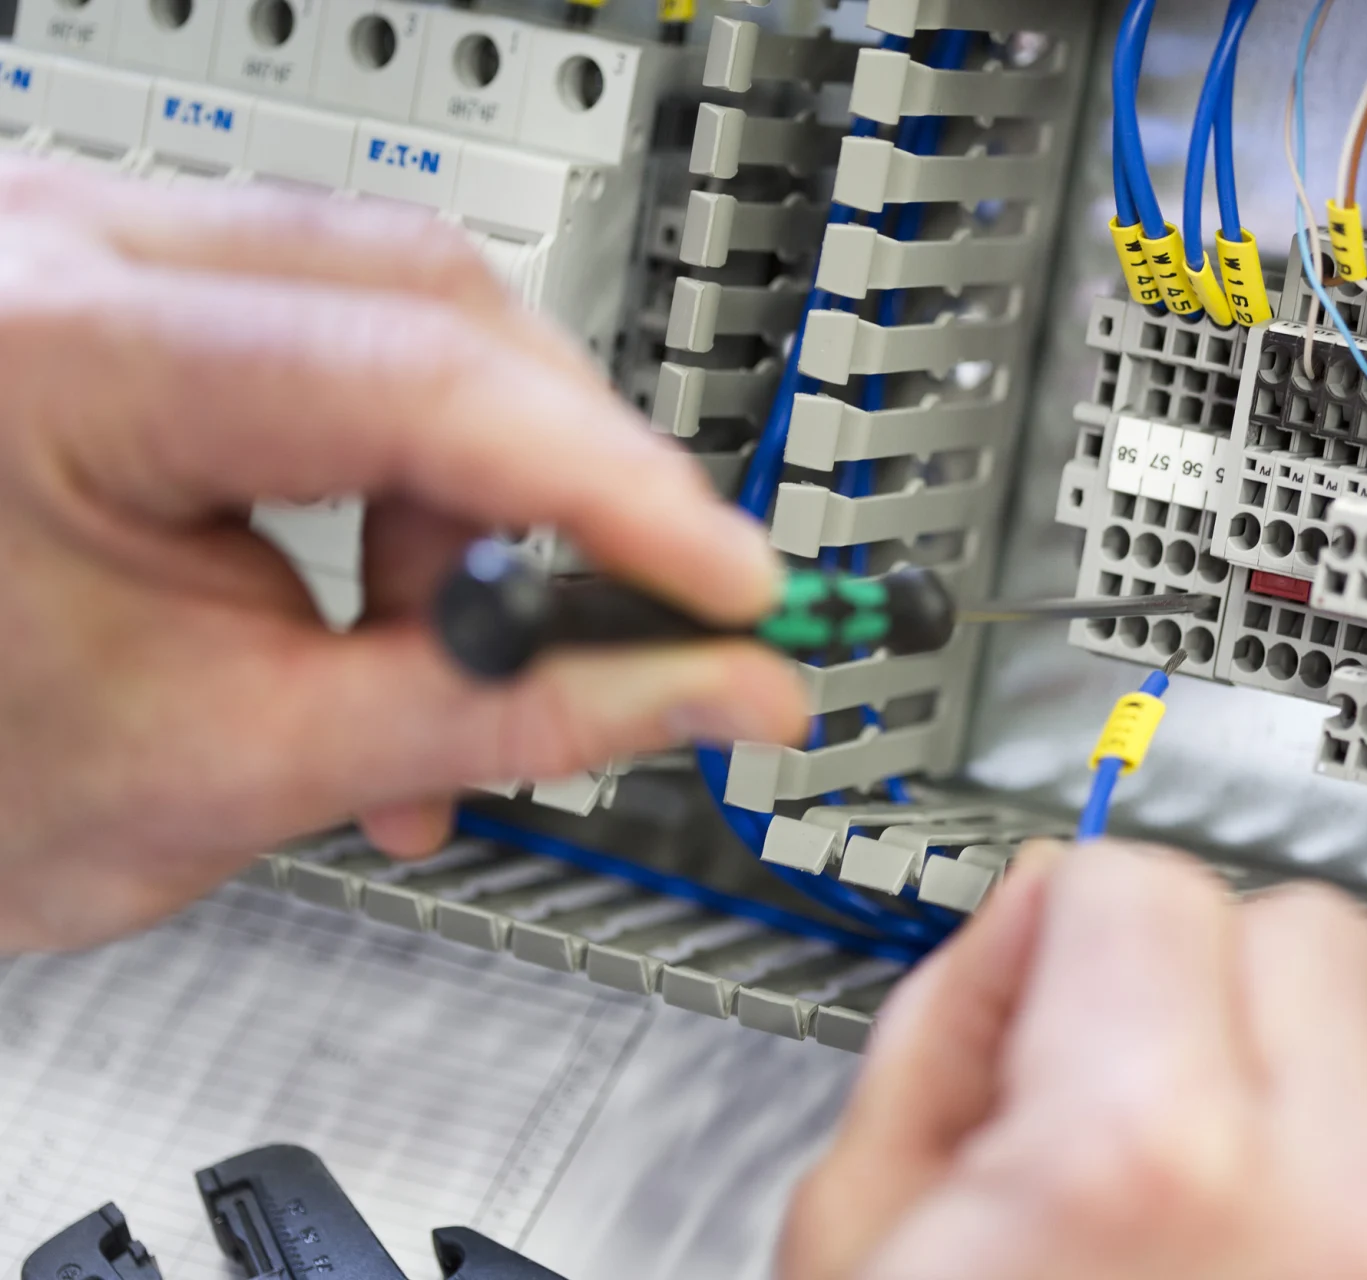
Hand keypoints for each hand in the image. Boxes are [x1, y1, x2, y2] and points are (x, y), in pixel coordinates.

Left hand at [0, 159, 807, 951]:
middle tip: (649, 616)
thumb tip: (712, 690)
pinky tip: (391, 614)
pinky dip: (413, 486)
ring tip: (457, 672)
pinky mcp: (135, 293)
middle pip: (435, 301)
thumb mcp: (240, 768)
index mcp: (53, 360)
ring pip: (408, 315)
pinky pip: (343, 343)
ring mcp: (97, 254)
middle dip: (566, 482)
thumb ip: (504, 721)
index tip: (729, 592)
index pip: (418, 378)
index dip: (611, 494)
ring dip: (485, 500)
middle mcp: (67, 252)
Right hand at [781, 842, 1366, 1279]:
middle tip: (1096, 1084)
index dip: (1050, 931)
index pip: (1144, 883)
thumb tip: (1022, 929)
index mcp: (1152, 1156)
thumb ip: (941, 1028)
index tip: (1024, 996)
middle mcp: (1335, 1208)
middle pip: (1304, 929)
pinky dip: (1333, 1161)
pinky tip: (1236, 1243)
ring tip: (1167, 1193)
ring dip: (1273, 1066)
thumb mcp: (858, 1239)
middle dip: (1189, 971)